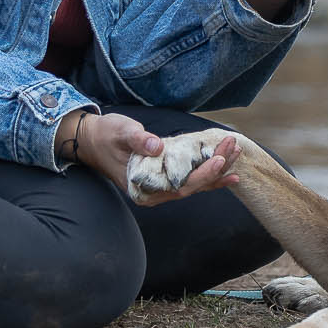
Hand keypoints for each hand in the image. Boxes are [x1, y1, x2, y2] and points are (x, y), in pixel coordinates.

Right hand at [74, 112, 238, 202]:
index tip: (218, 159)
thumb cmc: (106, 136)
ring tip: (235, 154)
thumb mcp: (120, 133)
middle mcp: (156, 194)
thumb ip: (138, 140)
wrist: (92, 141)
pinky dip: (210, 174)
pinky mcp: (166, 178)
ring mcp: (162, 188)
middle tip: (232, 148)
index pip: (180, 186)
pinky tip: (228, 170)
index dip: (202, 175)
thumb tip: (156, 145)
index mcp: (145, 188)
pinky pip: (191, 179)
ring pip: (195, 184)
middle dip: (215, 168)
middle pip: (193, 186)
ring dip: (217, 170)